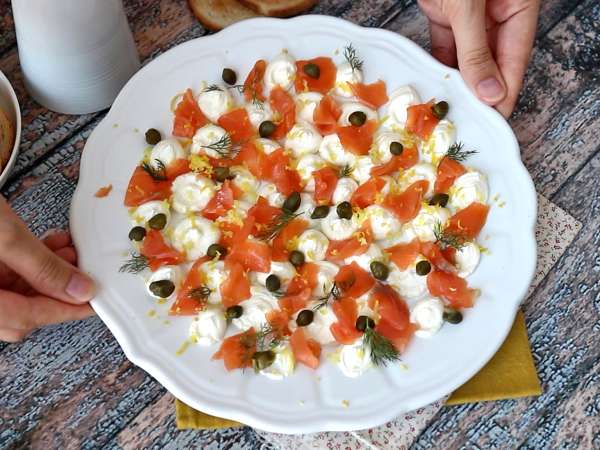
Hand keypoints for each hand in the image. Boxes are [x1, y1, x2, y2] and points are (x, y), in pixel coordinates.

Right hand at [0, 197, 94, 341]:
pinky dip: (28, 264)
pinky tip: (49, 244)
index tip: (94, 303)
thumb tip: (79, 291)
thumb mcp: (3, 235)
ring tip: (69, 250)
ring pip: (14, 294)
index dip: (65, 311)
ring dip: (46, 275)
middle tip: (83, 273)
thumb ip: (42, 267)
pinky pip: (3, 276)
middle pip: (20, 313)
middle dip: (56, 291)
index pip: (27, 318)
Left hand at [418, 0, 539, 117]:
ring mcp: (471, 15)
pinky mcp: (446, 13)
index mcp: (518, 6)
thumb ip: (476, 49)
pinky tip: (438, 85)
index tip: (495, 119)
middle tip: (471, 120)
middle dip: (480, 91)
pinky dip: (441, 66)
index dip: (505, 92)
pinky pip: (446, 47)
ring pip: (467, 58)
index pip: (515, 58)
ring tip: (452, 107)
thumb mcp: (467, 8)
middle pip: (492, 62)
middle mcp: (498, 12)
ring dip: (458, 82)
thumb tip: (489, 91)